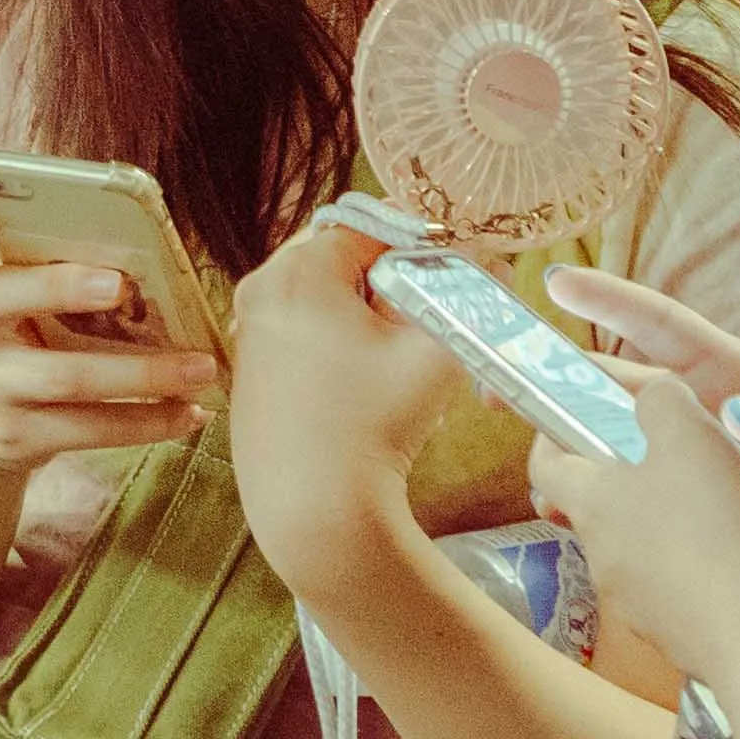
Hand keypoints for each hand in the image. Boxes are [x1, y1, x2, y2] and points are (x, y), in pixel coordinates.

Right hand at [0, 201, 219, 479]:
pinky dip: (149, 423)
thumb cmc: (16, 340)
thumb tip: (135, 231)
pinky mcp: (21, 439)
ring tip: (201, 366)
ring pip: (68, 378)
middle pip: (6, 303)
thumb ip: (40, 261)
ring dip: (142, 373)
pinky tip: (190, 413)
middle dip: (61, 289)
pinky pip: (91, 431)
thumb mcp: (11, 299)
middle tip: (120, 284)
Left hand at [220, 215, 465, 591]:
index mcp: (298, 271)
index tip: (447, 262)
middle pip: (335, 257)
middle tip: (423, 308)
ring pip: (316, 295)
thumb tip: (493, 261)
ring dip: (358, 306)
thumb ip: (468, 295)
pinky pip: (295, 330)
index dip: (413, 240)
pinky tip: (361, 377)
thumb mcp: (435, 352)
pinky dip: (330, 337)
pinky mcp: (246, 371)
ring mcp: (246, 333)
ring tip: (396, 348)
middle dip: (383, 274)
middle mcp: (259, 291)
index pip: (365, 228)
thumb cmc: (374, 423)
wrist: (315, 510)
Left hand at [524, 360, 739, 711]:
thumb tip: (645, 398)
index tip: (591, 414)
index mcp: (595, 505)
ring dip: (722, 520)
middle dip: (656, 475)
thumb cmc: (717, 529)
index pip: (547, 464)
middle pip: (619, 504)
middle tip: (698, 453)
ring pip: (678, 545)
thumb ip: (659, 401)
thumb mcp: (689, 433)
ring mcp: (648, 604)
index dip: (559, 433)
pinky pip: (724, 586)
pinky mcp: (693, 637)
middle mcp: (609, 559)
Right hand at [541, 269, 739, 638]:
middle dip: (556, 382)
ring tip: (534, 476)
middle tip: (498, 389)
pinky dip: (600, 509)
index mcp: (730, 378)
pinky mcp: (690, 511)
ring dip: (570, 455)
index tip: (560, 281)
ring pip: (612, 449)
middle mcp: (698, 415)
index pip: (663, 328)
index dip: (611, 301)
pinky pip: (634, 503)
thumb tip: (739, 412)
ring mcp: (689, 464)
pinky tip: (573, 524)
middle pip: (615, 389)